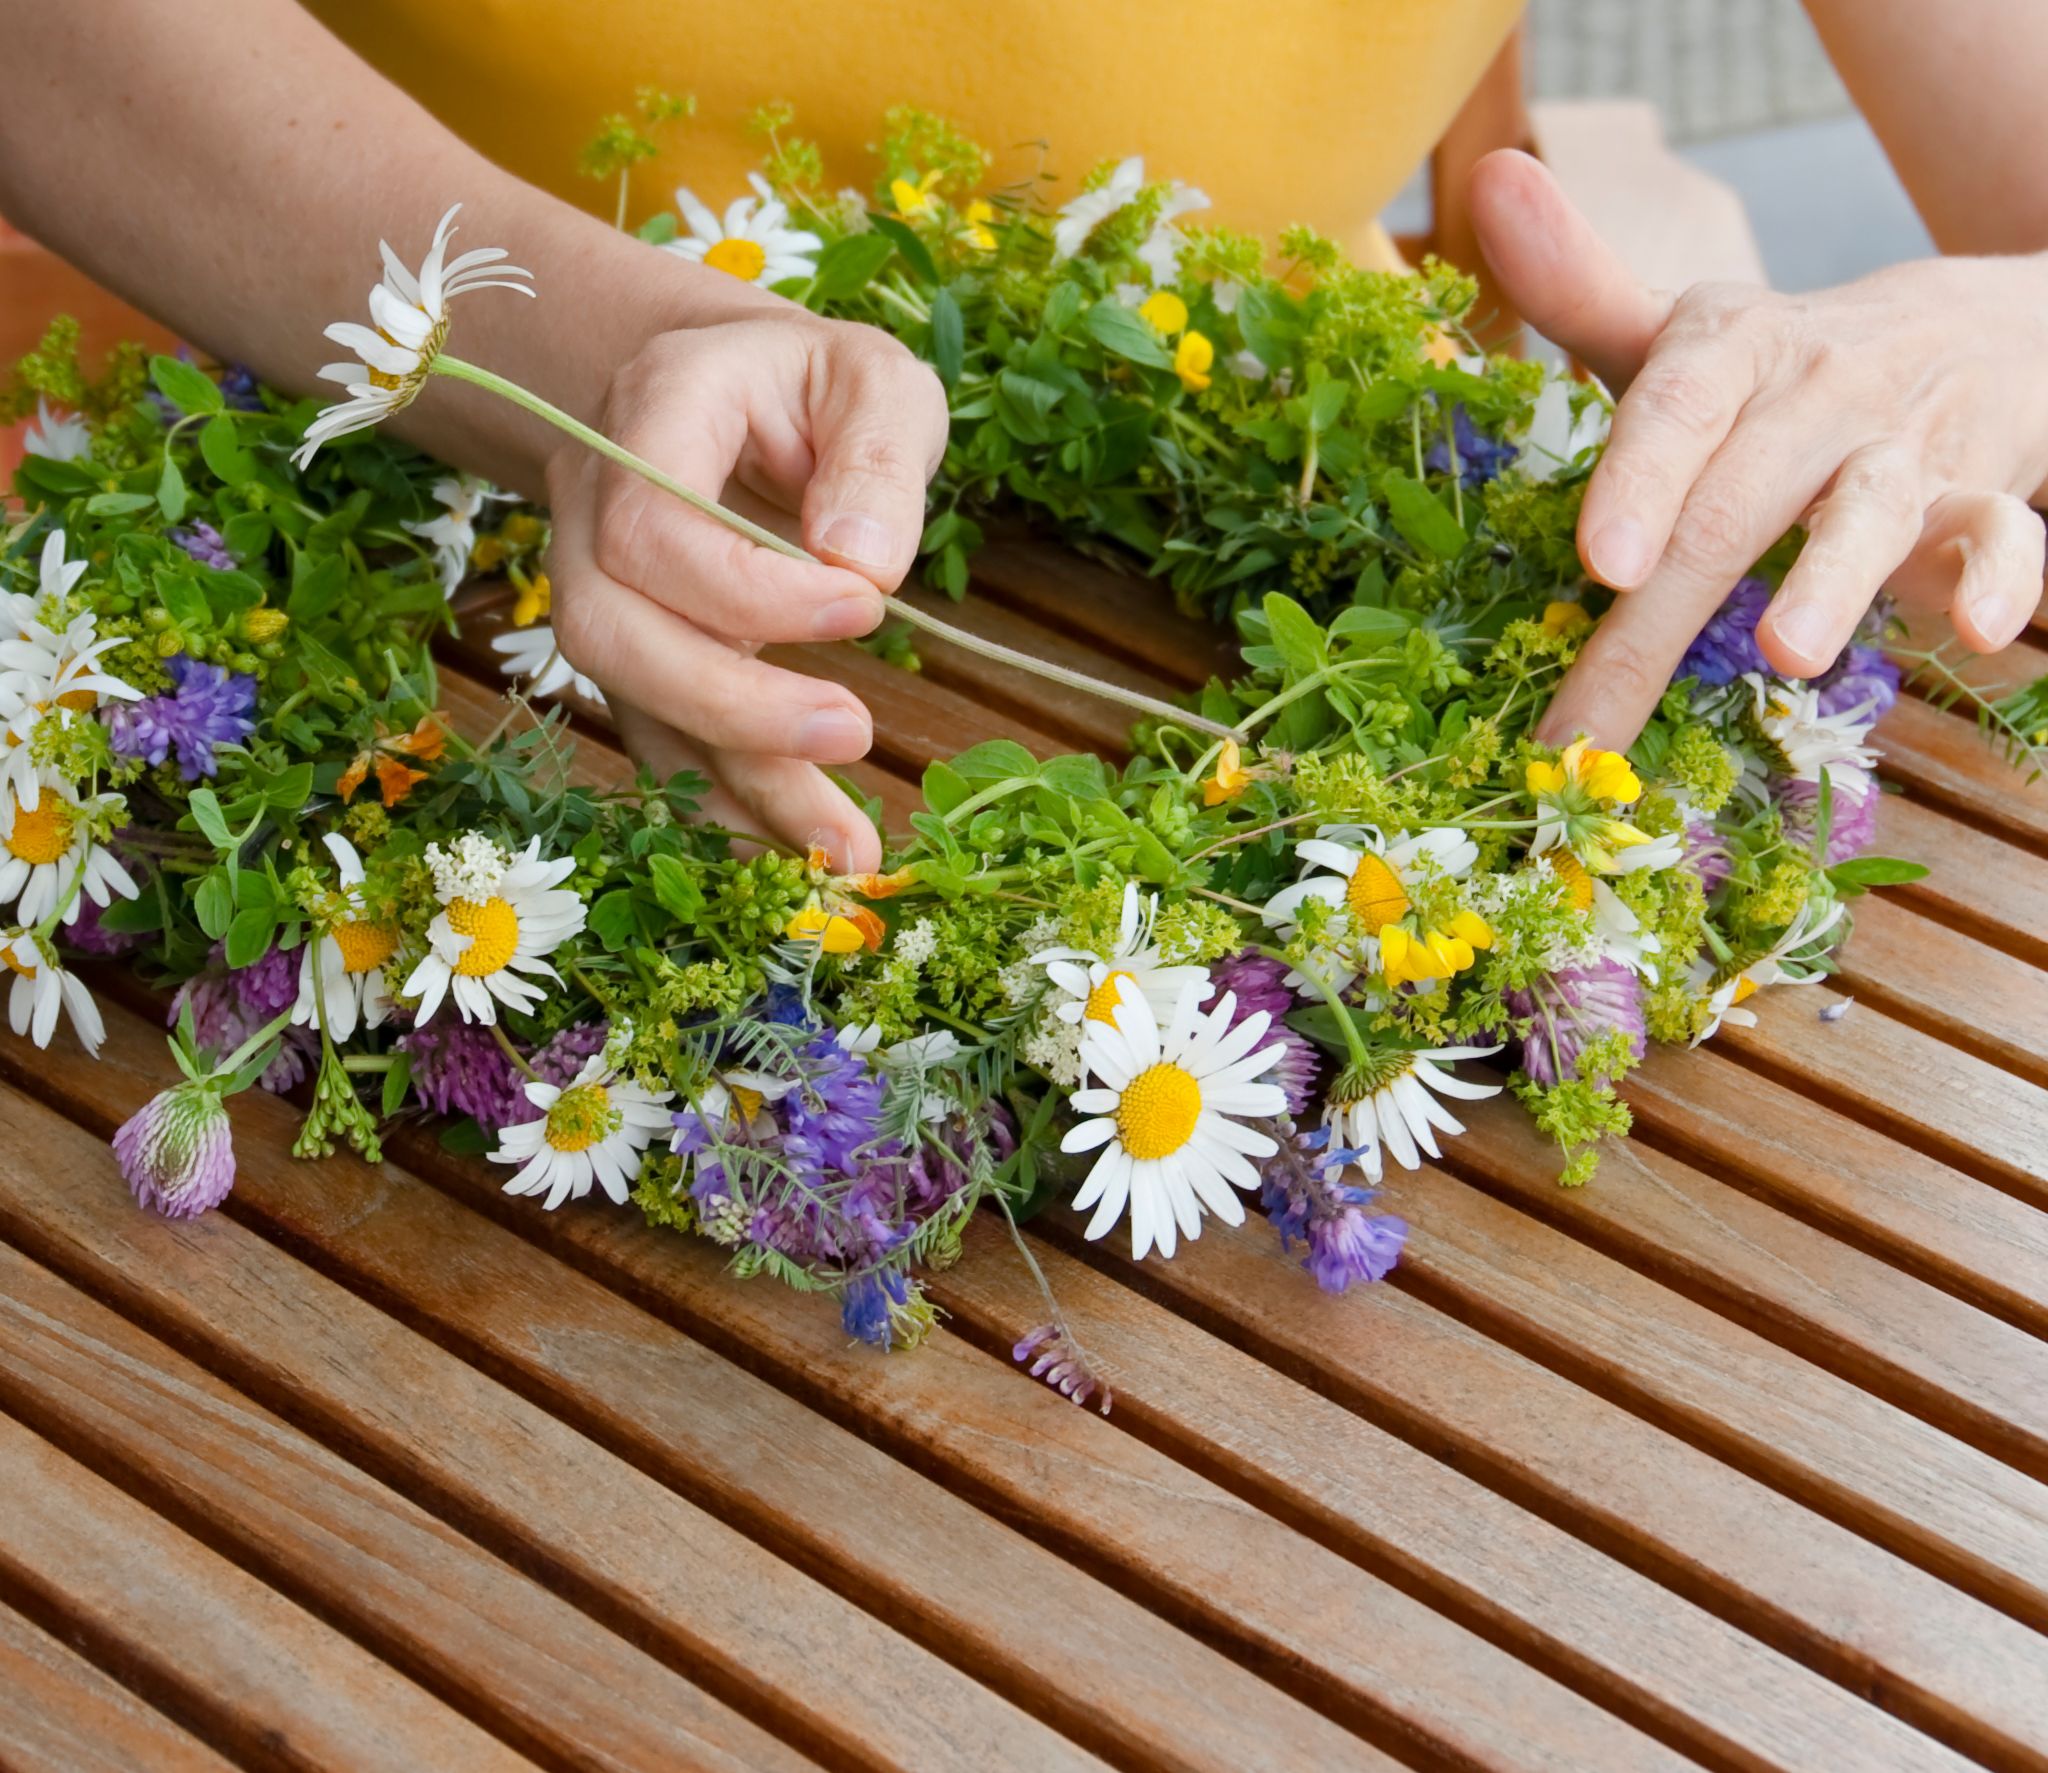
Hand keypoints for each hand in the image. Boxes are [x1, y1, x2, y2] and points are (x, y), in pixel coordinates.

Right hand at [544, 304, 949, 872]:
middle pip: (613, 632)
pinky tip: (799, 855)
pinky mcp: (640, 659)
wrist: (730, 390)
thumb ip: (879, 454)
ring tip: (847, 851)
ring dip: (738, 789)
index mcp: (652, 415)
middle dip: (730, 702)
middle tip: (855, 732)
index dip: (750, 587)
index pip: (652, 525)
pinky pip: (660, 744)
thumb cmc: (811, 386)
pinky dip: (726, 808)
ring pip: (635, 705)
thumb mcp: (873, 379)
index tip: (868, 606)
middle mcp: (596, 509)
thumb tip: (863, 563)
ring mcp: (602, 590)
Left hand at [1469, 150, 2047, 748]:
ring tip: (1790, 651)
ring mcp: (1900, 446)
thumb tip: (1491, 182)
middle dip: (1662, 615)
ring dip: (1833, 579)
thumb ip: (1578, 288)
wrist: (1962, 325)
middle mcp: (1814, 394)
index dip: (1639, 480)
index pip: (1676, 406)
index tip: (1598, 560)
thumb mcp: (1679, 332)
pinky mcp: (1977, 493)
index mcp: (1728, 352)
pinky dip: (1998, 576)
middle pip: (1735, 503)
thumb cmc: (1772, 368)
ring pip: (1870, 509)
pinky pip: (2001, 530)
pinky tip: (1978, 627)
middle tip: (1599, 713)